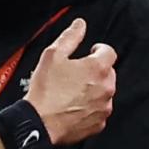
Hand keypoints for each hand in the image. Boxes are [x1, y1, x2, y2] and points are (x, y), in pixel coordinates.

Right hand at [23, 18, 116, 144]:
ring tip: (72, 91)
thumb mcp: (53, 55)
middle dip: (95, 70)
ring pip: (104, 92)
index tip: (90, 52)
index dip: (98, 50)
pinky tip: (74, 105)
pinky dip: (90, 107)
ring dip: (93, 89)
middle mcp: (106, 87)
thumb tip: (80, 25)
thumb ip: (70, 36)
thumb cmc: (45, 90)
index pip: (109, 51)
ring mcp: (104, 107)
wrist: (39, 122)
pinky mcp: (99, 123)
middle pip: (108, 72)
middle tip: (75, 73)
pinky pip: (99, 110)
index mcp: (97, 68)